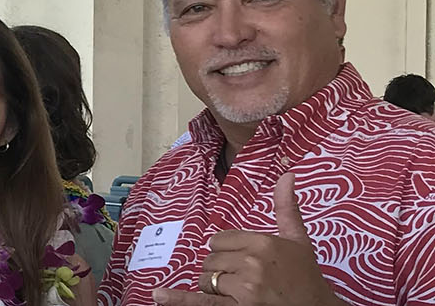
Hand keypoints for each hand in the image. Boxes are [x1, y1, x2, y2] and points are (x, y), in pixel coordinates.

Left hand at [152, 173, 343, 305]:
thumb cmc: (306, 277)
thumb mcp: (299, 240)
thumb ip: (287, 208)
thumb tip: (287, 174)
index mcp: (262, 243)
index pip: (219, 241)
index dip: (227, 252)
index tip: (245, 261)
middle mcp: (251, 263)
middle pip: (210, 260)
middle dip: (221, 270)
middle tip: (247, 280)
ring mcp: (244, 288)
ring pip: (206, 280)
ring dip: (216, 288)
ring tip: (242, 294)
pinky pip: (202, 302)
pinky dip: (179, 300)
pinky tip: (159, 296)